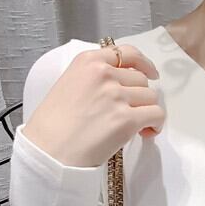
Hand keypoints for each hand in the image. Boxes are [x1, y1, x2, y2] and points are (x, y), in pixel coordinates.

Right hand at [23, 42, 165, 167]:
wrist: (48, 151)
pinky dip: (155, 124)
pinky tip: (145, 133)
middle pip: (141, 79)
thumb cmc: (53, 126)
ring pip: (151, 97)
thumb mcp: (68, 85)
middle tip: (132, 114)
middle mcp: (104, 74)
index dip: (143, 63)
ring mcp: (116, 95)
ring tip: (137, 127)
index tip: (150, 73)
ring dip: (147, 112)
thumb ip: (94, 79)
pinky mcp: (126, 119)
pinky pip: (156, 115)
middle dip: (140, 97)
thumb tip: (120, 88)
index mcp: (88, 62)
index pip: (126, 53)